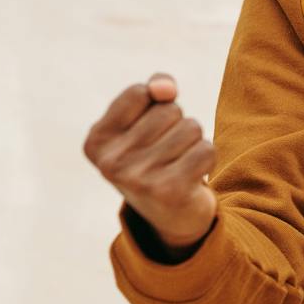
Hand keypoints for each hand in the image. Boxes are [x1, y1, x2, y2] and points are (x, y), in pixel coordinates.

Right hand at [83, 73, 218, 247]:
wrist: (173, 215)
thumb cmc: (156, 157)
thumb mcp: (146, 120)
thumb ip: (155, 92)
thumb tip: (166, 88)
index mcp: (96, 141)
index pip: (140, 92)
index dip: (156, 105)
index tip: (149, 132)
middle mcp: (111, 163)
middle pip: (169, 110)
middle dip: (177, 125)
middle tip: (167, 152)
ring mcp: (139, 179)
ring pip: (191, 128)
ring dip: (193, 142)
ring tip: (179, 163)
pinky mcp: (170, 192)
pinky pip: (206, 149)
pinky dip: (207, 158)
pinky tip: (193, 175)